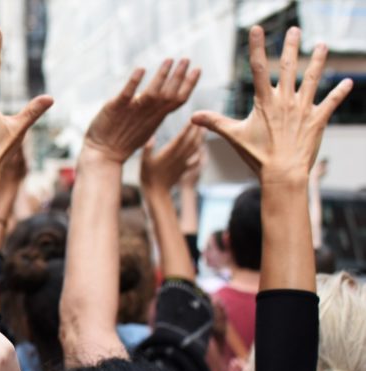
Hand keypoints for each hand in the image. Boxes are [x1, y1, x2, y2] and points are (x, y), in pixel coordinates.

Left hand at [84, 60, 199, 163]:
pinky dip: (133, 82)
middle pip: (168, 95)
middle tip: (187, 59)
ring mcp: (132, 111)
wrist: (102, 154)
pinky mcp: (115, 109)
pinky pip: (126, 94)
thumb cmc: (123, 139)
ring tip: (169, 60)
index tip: (197, 69)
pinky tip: (141, 69)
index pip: (178, 100)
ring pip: (151, 93)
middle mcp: (147, 114)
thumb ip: (153, 109)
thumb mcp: (144, 124)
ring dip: (161, 76)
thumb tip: (160, 94)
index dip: (188, 85)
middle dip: (179, 76)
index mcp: (156, 117)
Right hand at [140, 123, 203, 190]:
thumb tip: (152, 137)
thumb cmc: (148, 176)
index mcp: (169, 153)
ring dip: (201, 138)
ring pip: (195, 148)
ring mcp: (183, 163)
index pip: (181, 137)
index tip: (193, 118)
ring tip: (204, 130)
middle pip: (192, 141)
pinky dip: (200, 151)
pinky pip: (196, 158)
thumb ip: (147, 149)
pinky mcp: (184, 168)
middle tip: (203, 120)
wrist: (157, 193)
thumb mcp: (143, 162)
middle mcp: (179, 157)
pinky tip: (202, 147)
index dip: (188, 128)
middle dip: (197, 130)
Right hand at [192, 26, 351, 182]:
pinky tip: (348, 81)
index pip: (259, 68)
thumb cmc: (257, 155)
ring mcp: (303, 108)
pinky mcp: (318, 120)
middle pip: (289, 67)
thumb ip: (215, 122)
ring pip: (312, 79)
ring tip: (322, 45)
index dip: (257, 47)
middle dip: (291, 46)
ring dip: (318, 61)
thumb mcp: (233, 136)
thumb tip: (192, 117)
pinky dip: (340, 91)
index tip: (256, 29)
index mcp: (265, 102)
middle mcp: (286, 100)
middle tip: (295, 30)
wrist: (283, 173)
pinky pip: (331, 102)